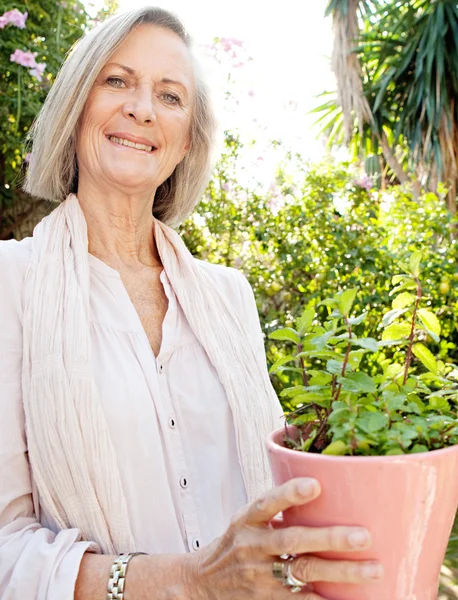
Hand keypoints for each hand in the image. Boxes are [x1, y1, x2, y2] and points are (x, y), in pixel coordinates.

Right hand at [184, 477, 382, 599]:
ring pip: (303, 573)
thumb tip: (324, 488)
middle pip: (293, 541)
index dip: (290, 493)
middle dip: (330, 538)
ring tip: (372, 570)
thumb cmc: (236, 543)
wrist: (202, 583)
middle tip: (364, 536)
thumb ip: (275, 509)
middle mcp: (252, 546)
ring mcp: (259, 576)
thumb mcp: (246, 520)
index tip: (316, 484)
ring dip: (340, 573)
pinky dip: (326, 599)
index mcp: (247, 520)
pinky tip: (350, 598)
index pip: (267, 502)